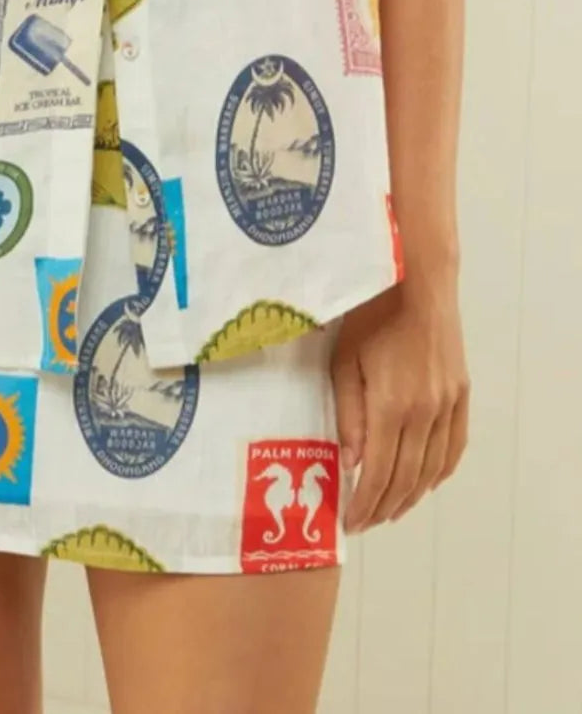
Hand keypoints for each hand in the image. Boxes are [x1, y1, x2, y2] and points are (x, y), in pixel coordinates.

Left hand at [331, 276, 469, 532]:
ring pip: (432, 467)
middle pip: (406, 477)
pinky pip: (455, 444)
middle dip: (384, 506)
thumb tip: (351, 462)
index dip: (364, 503)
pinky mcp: (461, 393)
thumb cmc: (369, 315)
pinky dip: (441, 470)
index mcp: (391, 406)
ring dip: (412, 495)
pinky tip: (427, 482)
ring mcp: (447, 404)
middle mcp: (424, 412)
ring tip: (391, 510)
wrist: (417, 282)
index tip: (351, 522)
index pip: (378, 472)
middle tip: (366, 522)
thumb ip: (347, 413)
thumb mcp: (344, 361)